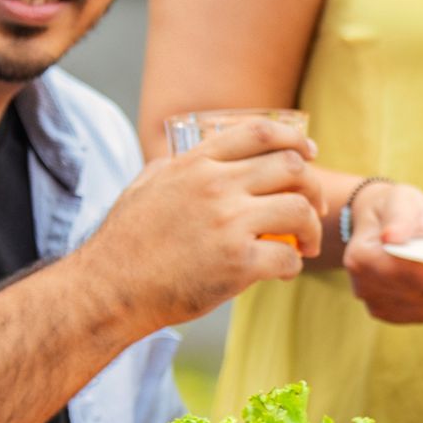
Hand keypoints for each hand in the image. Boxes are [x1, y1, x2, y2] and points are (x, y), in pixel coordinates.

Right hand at [84, 117, 318, 329]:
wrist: (109, 289)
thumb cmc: (125, 243)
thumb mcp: (145, 186)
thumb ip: (174, 167)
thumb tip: (191, 157)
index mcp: (196, 164)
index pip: (260, 132)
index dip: (294, 139)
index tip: (310, 152)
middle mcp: (215, 186)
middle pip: (292, 167)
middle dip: (313, 187)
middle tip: (312, 208)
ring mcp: (228, 223)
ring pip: (300, 210)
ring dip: (312, 229)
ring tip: (305, 245)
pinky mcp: (237, 263)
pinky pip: (288, 257)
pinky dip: (293, 265)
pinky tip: (281, 272)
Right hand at [332, 177, 422, 325]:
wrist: (377, 222)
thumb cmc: (395, 208)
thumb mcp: (401, 202)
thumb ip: (401, 218)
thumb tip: (392, 236)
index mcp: (364, 257)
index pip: (410, 277)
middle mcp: (363, 284)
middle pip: (419, 298)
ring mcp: (371, 300)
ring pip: (422, 312)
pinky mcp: (382, 310)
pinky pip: (418, 317)